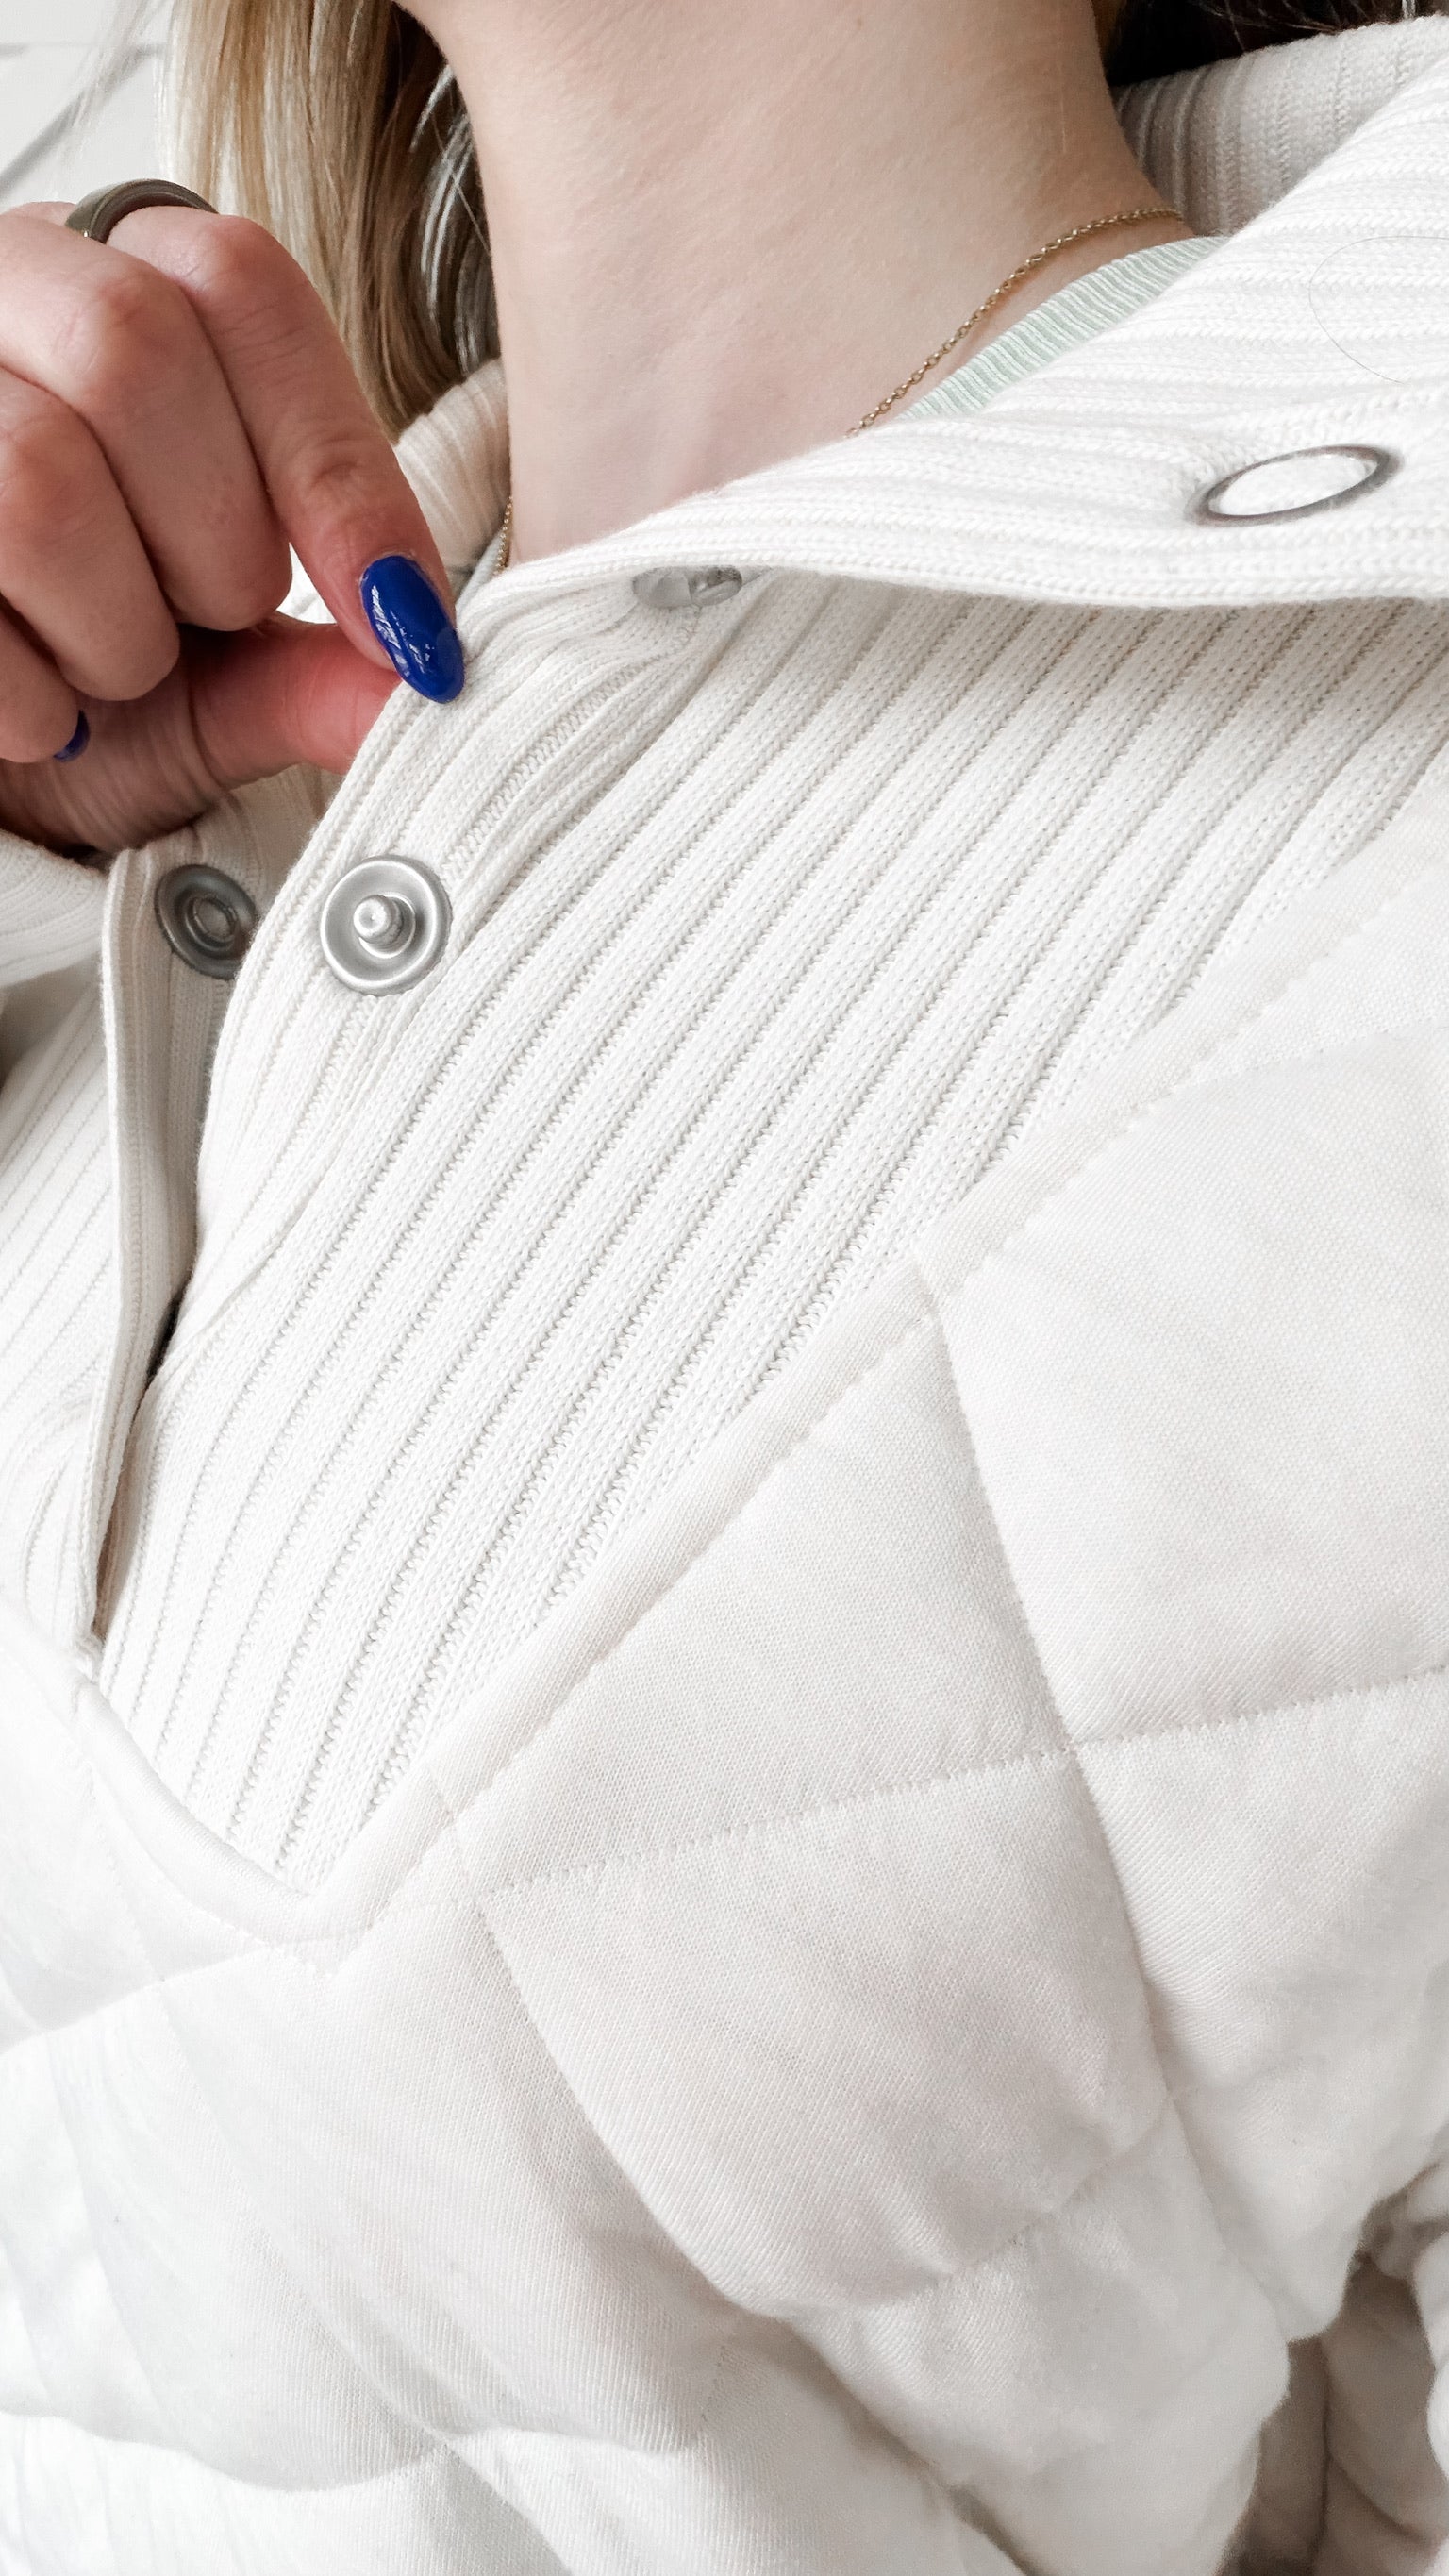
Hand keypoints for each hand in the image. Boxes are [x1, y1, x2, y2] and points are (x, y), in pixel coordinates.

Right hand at [0, 199, 463, 856]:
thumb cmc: (89, 669)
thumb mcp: (223, 677)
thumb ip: (322, 669)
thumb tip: (428, 675)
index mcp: (110, 275)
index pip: (238, 285)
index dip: (338, 467)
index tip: (405, 623)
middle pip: (128, 349)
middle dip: (215, 546)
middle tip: (208, 624)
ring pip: (33, 474)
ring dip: (115, 632)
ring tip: (110, 671)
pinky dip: (33, 703)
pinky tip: (46, 719)